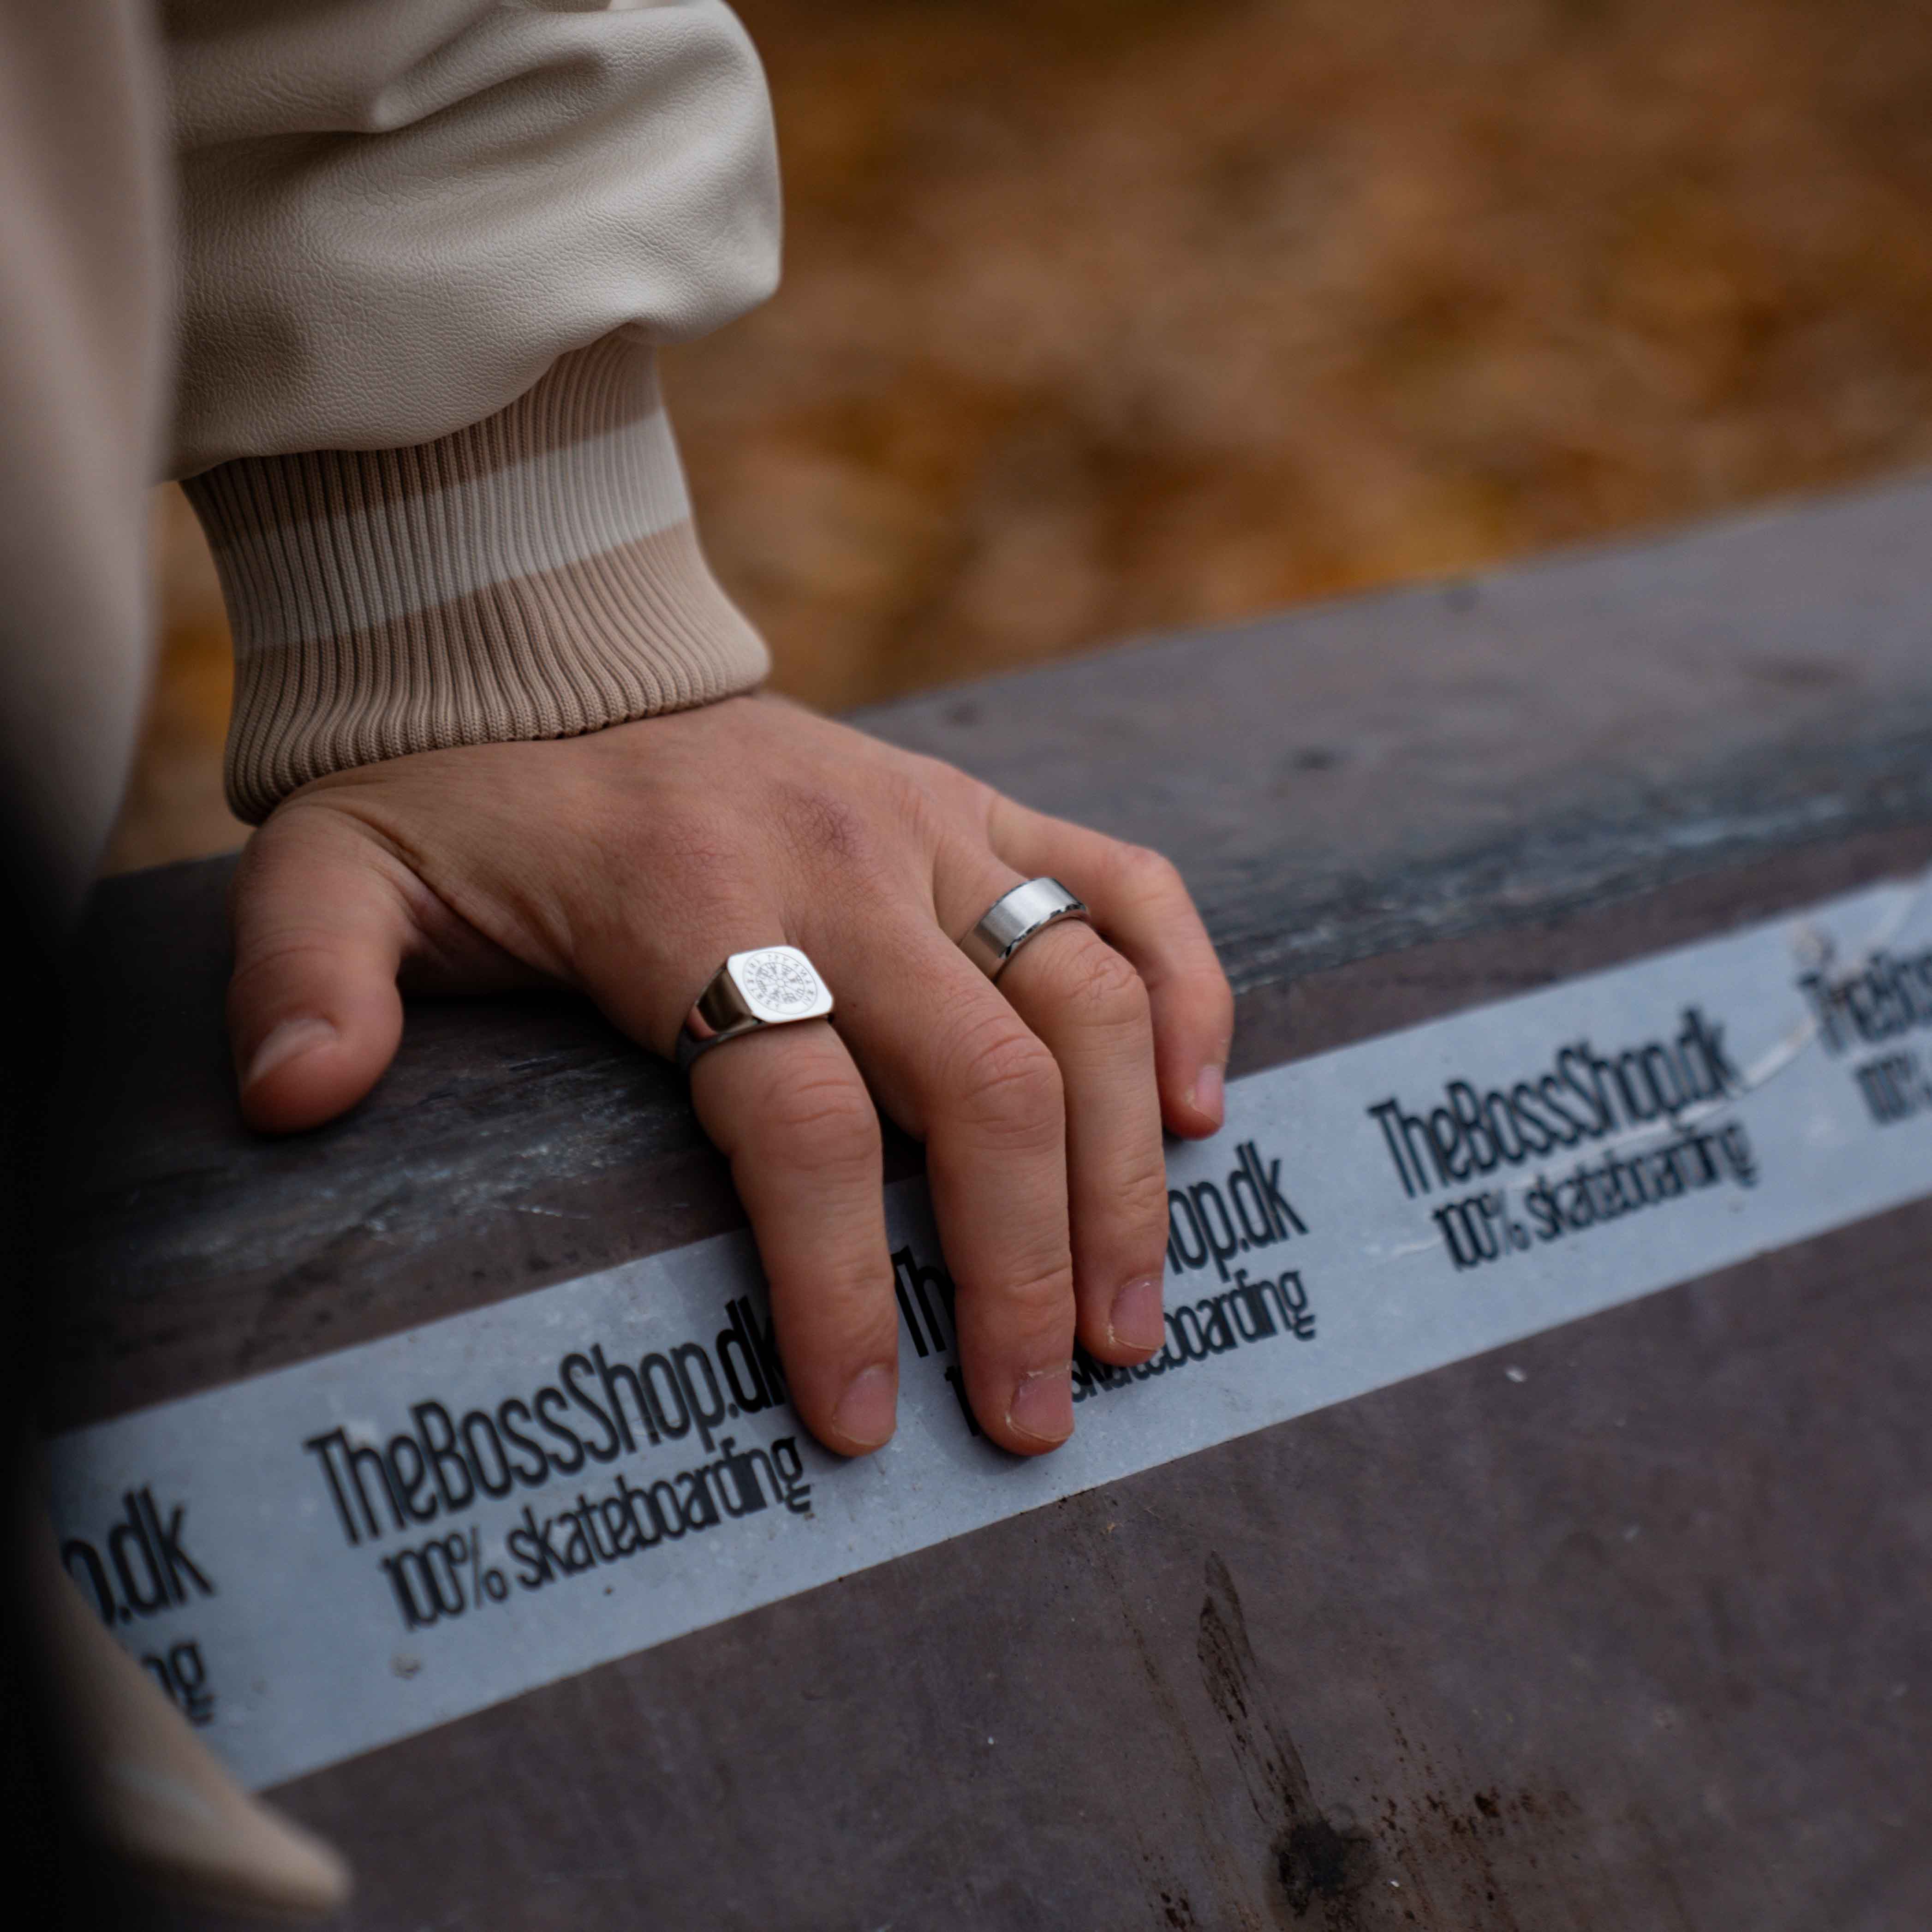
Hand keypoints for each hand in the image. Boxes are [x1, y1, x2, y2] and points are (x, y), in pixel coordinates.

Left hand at [226, 694, 1232, 1455]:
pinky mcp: (984, 806)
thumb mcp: (335, 869)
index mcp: (689, 895)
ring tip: (1130, 1328)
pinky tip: (1201, 1115)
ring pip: (1083, 1000)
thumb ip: (306, 973)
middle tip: (1036, 1417)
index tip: (855, 1424)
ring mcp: (932, 826)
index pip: (797, 1116)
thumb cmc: (460, 803)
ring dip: (1124, 1172)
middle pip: (977, 1079)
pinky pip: (1130, 885)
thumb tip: (292, 1103)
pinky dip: (1188, 992)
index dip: (833, 1279)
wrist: (557, 658)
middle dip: (1023, 1263)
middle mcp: (839, 859)